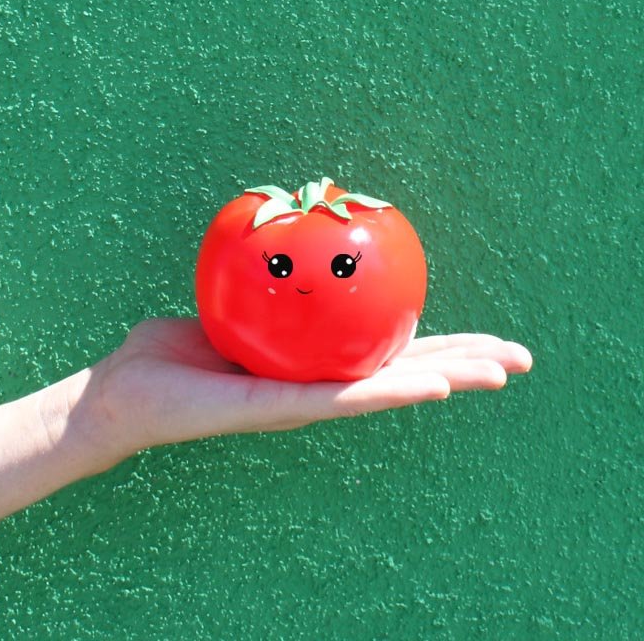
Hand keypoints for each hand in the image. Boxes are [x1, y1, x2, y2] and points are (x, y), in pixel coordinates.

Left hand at [86, 318, 532, 457]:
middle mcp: (313, 391)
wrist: (124, 392)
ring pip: (384, 389)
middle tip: (520, 360)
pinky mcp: (274, 409)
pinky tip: (431, 383)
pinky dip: (389, 390)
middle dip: (462, 367)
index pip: (382, 355)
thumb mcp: (224, 302)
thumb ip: (255, 278)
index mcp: (308, 368)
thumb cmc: (169, 351)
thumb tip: (277, 234)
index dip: (435, 349)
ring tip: (498, 371)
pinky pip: (339, 396)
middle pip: (400, 375)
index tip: (482, 340)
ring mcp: (300, 404)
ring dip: (445, 378)